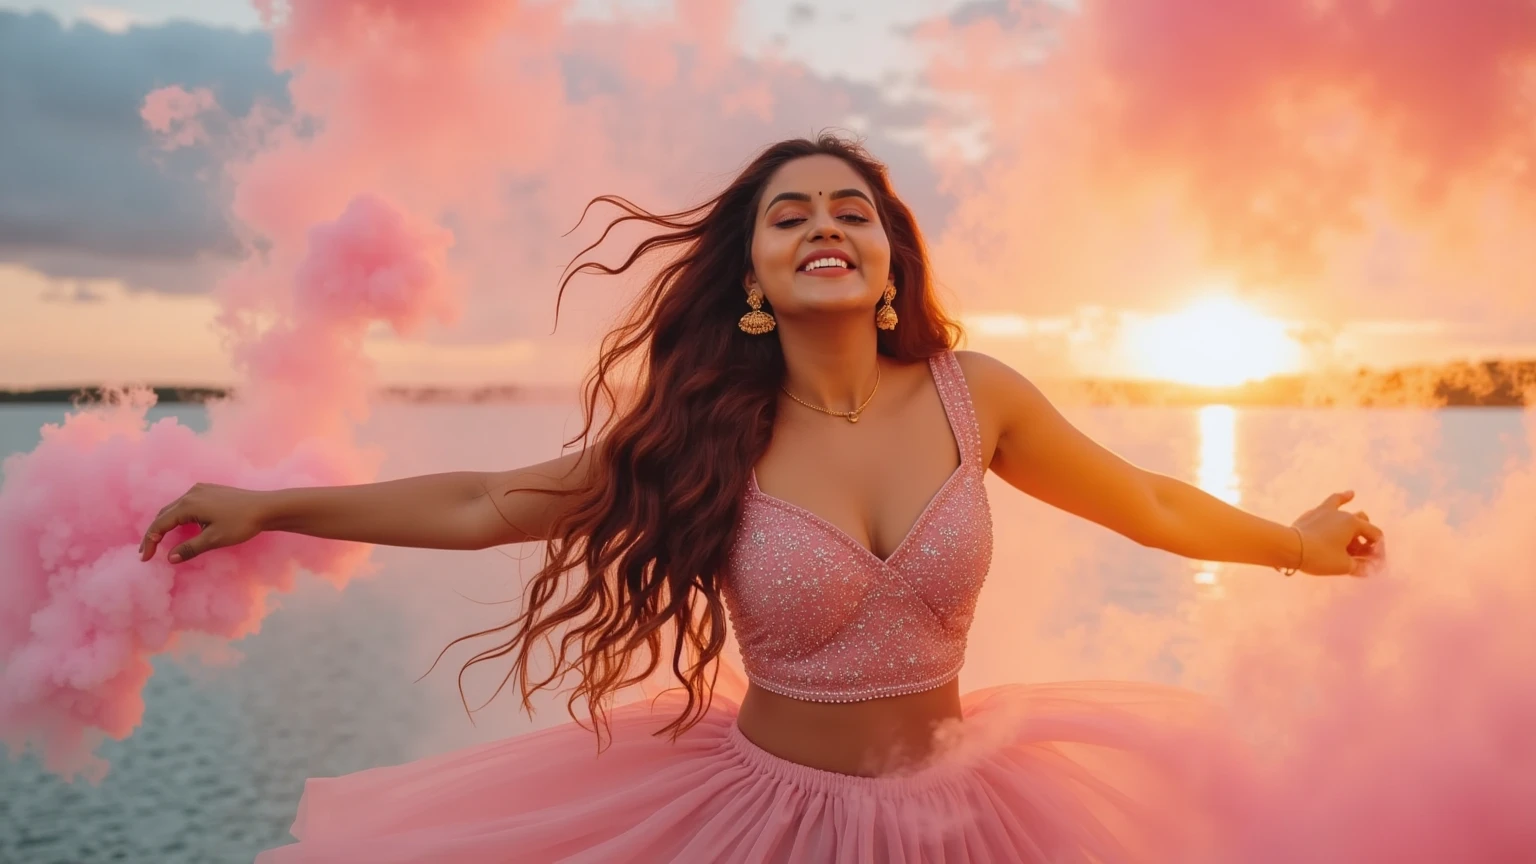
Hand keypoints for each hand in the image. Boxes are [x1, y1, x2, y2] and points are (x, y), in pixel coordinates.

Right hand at [139, 483, 267, 563]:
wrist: (266, 507)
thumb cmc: (241, 523)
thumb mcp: (214, 539)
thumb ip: (190, 548)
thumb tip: (169, 558)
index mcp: (188, 505)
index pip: (159, 524)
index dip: (150, 542)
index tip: (145, 558)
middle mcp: (191, 493)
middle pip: (163, 514)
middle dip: (153, 533)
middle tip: (146, 552)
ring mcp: (201, 489)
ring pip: (174, 508)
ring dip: (164, 524)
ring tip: (158, 541)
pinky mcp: (209, 490)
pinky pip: (186, 503)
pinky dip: (177, 516)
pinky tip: (179, 527)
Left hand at [1292, 490, 1384, 575]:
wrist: (1291, 547)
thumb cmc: (1321, 556)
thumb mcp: (1344, 566)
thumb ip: (1359, 566)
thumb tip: (1368, 569)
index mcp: (1353, 524)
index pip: (1374, 534)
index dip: (1378, 548)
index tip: (1374, 561)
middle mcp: (1342, 514)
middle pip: (1361, 521)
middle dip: (1364, 534)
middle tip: (1362, 549)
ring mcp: (1325, 511)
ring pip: (1341, 504)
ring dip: (1348, 503)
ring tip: (1351, 495)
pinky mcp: (1311, 514)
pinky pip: (1327, 504)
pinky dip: (1337, 499)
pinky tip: (1342, 497)